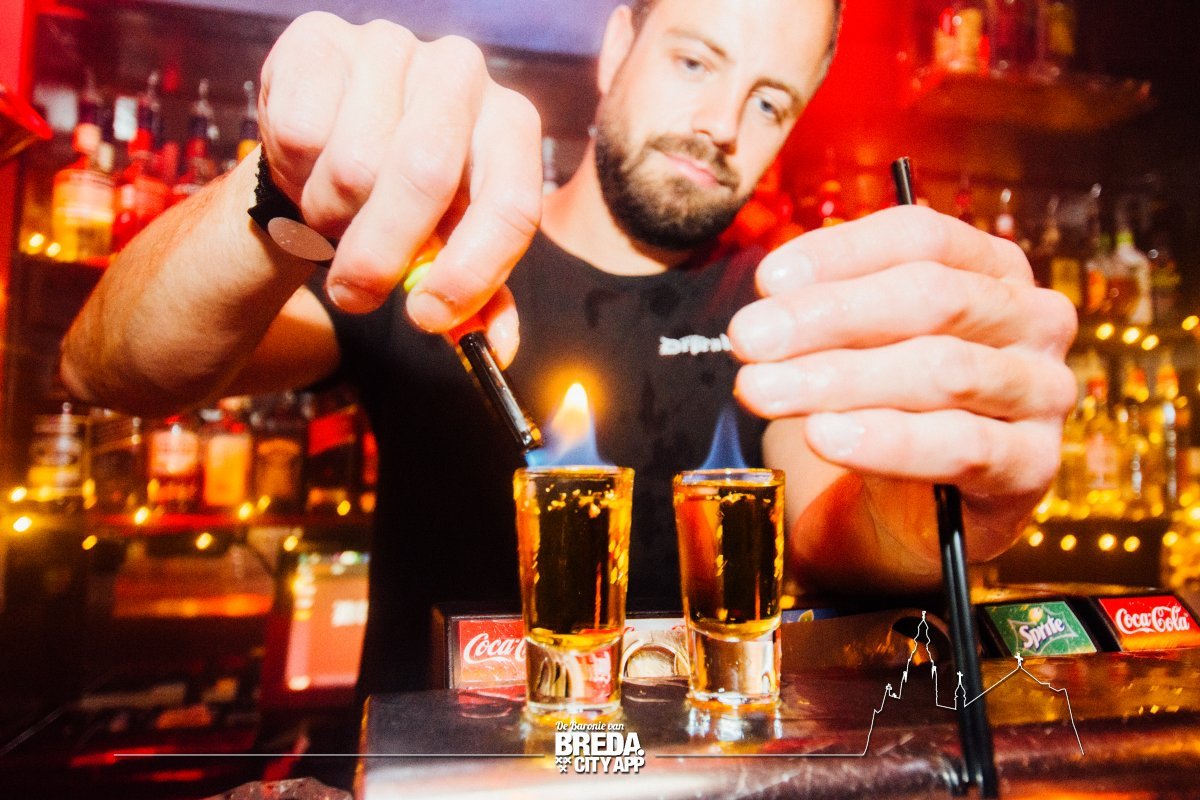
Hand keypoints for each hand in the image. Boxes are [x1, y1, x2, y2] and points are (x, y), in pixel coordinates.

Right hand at [259, 13, 542, 363]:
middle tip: (355, 295)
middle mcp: (462, 72)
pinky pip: (300, 132)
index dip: (471, 272)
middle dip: (382, 255)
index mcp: (511, 126)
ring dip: (331, 216)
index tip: (428, 318)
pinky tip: (305, 166)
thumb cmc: (398, 206)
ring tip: (334, 213)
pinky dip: (294, 173)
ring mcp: (392, 45)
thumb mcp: (445, 252)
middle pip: (425, 175)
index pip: (511, 203)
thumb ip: (474, 300)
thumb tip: (496, 349)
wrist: (324, 152)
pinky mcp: (321, 37)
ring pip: (354, 163)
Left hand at [728, 206, 1077, 585]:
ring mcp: (1042, 390)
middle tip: (748, 338)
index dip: (839, 253)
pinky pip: (960, 446)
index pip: (920, 237)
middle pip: (931, 297)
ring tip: (764, 390)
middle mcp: (1032, 318)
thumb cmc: (882, 407)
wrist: (913, 512)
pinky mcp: (1033, 464)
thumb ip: (825, 313)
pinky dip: (887, 440)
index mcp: (990, 267)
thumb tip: (770, 300)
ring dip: (841, 378)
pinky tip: (826, 435)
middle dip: (826, 316)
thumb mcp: (853, 347)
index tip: (766, 280)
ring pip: (943, 369)